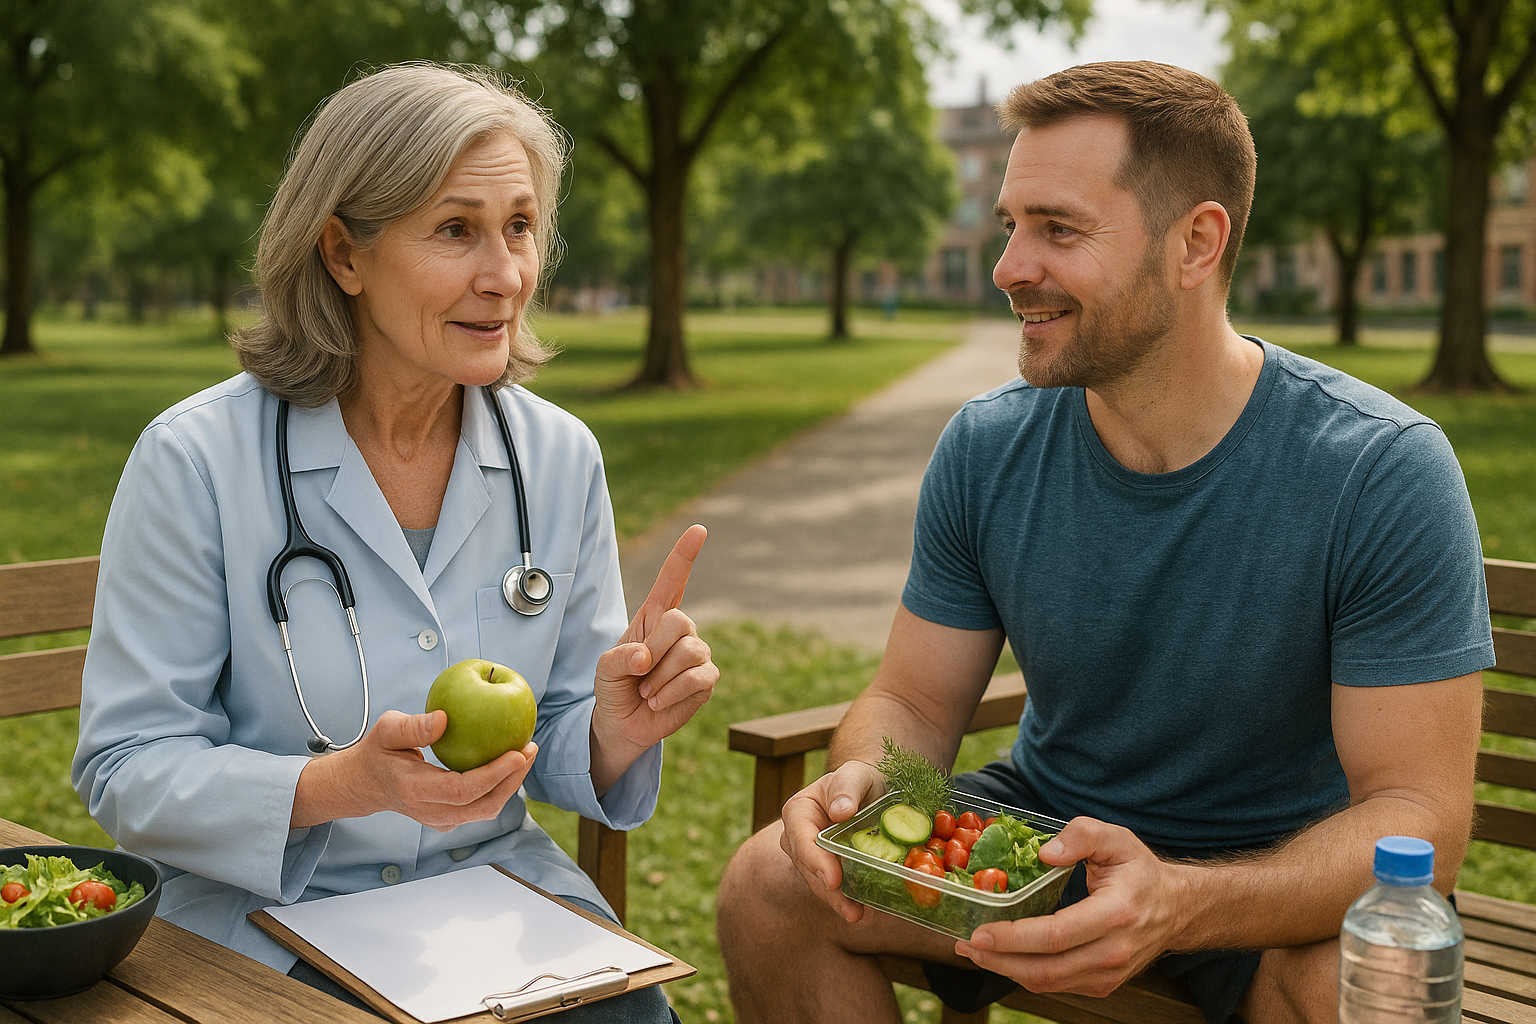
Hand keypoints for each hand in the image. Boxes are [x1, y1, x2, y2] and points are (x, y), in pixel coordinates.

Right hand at [292, 710, 536, 830]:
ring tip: (527, 753)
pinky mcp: (449, 819)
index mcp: (415, 791)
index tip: (518, 753)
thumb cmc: (377, 751)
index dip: (494, 775)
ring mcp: (441, 820)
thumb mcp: (386, 730)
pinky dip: (501, 787)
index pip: (463, 790)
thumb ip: (413, 726)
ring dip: (511, 784)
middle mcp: (431, 812)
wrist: (365, 784)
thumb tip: (445, 719)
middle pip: (483, 805)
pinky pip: (481, 807)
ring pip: (486, 810)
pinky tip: (512, 763)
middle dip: (513, 780)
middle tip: (530, 748)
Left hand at [591, 525, 717, 757]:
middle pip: (680, 621)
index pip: (673, 579)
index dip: (685, 554)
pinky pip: (697, 679)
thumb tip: (645, 658)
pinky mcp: (706, 680)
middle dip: (656, 649)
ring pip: (689, 652)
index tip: (699, 530)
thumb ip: (618, 658)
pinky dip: (672, 693)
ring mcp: (696, 654)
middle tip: (639, 672)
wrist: (624, 723)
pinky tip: (658, 701)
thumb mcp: (604, 668)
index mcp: (654, 616)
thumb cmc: (615, 687)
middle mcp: (680, 630)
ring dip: (660, 678)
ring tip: (647, 691)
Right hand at [778, 758, 886, 922]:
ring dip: (838, 901)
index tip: (833, 879)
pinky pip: (835, 887)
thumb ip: (846, 789)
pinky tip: (863, 910)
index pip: (801, 839)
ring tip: (857, 915)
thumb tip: (840, 812)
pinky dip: (848, 899)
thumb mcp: (854, 775)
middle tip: (850, 910)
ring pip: (820, 883)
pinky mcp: (829, 870)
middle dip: (828, 890)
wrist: (868, 790)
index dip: (815, 860)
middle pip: (809, 867)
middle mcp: (798, 838)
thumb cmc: (858, 779)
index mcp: (798, 812)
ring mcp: (813, 857)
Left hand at [955, 817, 1184, 997]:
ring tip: (975, 951)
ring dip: (1006, 970)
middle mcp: (1113, 952)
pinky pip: (1057, 984)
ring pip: (1048, 983)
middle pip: (1046, 968)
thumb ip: (1082, 835)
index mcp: (1116, 914)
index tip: (980, 932)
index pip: (1057, 935)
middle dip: (999, 960)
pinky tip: (1004, 957)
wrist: (1176, 908)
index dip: (1014, 937)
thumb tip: (1045, 852)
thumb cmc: (1140, 871)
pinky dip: (1025, 974)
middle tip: (965, 944)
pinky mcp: (1102, 984)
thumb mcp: (1117, 839)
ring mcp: (1108, 974)